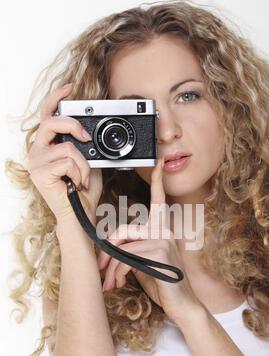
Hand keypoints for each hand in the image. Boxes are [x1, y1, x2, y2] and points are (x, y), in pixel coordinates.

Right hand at [25, 83, 102, 222]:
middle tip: (87, 137)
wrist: (79, 215)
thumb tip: (93, 132)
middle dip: (73, 125)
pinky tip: (77, 183)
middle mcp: (37, 151)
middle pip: (51, 122)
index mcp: (47, 146)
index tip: (69, 87)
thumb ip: (87, 147)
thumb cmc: (82, 191)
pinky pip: (67, 161)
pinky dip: (80, 172)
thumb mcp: (89, 163)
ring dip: (83, 163)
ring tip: (83, 177)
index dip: (56, 98)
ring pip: (66, 146)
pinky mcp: (40, 173)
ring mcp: (36, 162)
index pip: (47, 115)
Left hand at [97, 157, 200, 324]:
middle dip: (106, 252)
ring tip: (110, 283)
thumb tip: (107, 250)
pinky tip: (119, 283)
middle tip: (101, 269)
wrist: (182, 305)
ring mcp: (163, 239)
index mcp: (162, 229)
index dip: (158, 181)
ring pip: (122, 247)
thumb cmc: (162, 283)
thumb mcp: (143, 262)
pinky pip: (126, 258)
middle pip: (123, 229)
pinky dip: (117, 273)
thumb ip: (130, 249)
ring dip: (110, 268)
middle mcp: (164, 230)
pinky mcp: (159, 252)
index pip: (159, 201)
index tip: (159, 163)